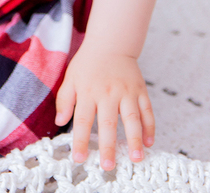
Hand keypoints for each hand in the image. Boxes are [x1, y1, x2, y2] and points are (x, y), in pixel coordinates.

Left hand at [54, 47, 153, 169]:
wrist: (111, 43)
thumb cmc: (88, 63)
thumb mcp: (70, 78)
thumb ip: (64, 100)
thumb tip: (60, 122)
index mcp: (88, 92)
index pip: (83, 120)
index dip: (81, 140)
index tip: (80, 158)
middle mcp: (108, 93)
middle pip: (108, 123)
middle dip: (108, 146)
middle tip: (108, 165)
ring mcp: (126, 92)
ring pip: (132, 119)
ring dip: (134, 139)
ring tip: (136, 158)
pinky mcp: (140, 90)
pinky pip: (147, 111)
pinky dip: (150, 127)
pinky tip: (149, 142)